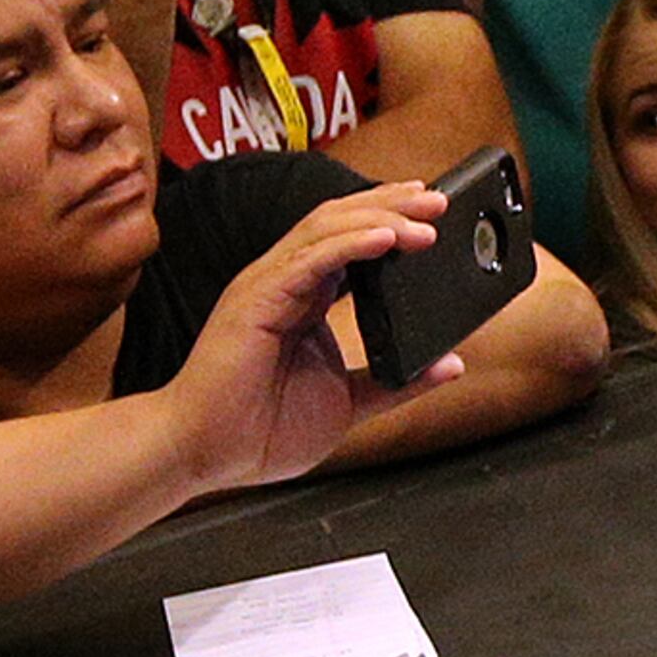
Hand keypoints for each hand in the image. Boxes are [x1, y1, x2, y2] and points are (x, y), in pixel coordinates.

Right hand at [162, 180, 460, 491]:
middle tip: (440, 201)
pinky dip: (350, 244)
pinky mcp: (256, 299)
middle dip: (392, 205)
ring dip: (381, 217)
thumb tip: (452, 364)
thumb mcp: (350, 402)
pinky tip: (386, 238)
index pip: (350, 240)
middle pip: (341, 222)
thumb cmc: (261, 431)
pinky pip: (309, 260)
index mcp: (305, 299)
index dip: (390, 219)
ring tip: (425, 217)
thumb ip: (398, 382)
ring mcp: (268, 286)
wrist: (205, 455)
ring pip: (327, 229)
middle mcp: (286, 282)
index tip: (434, 213)